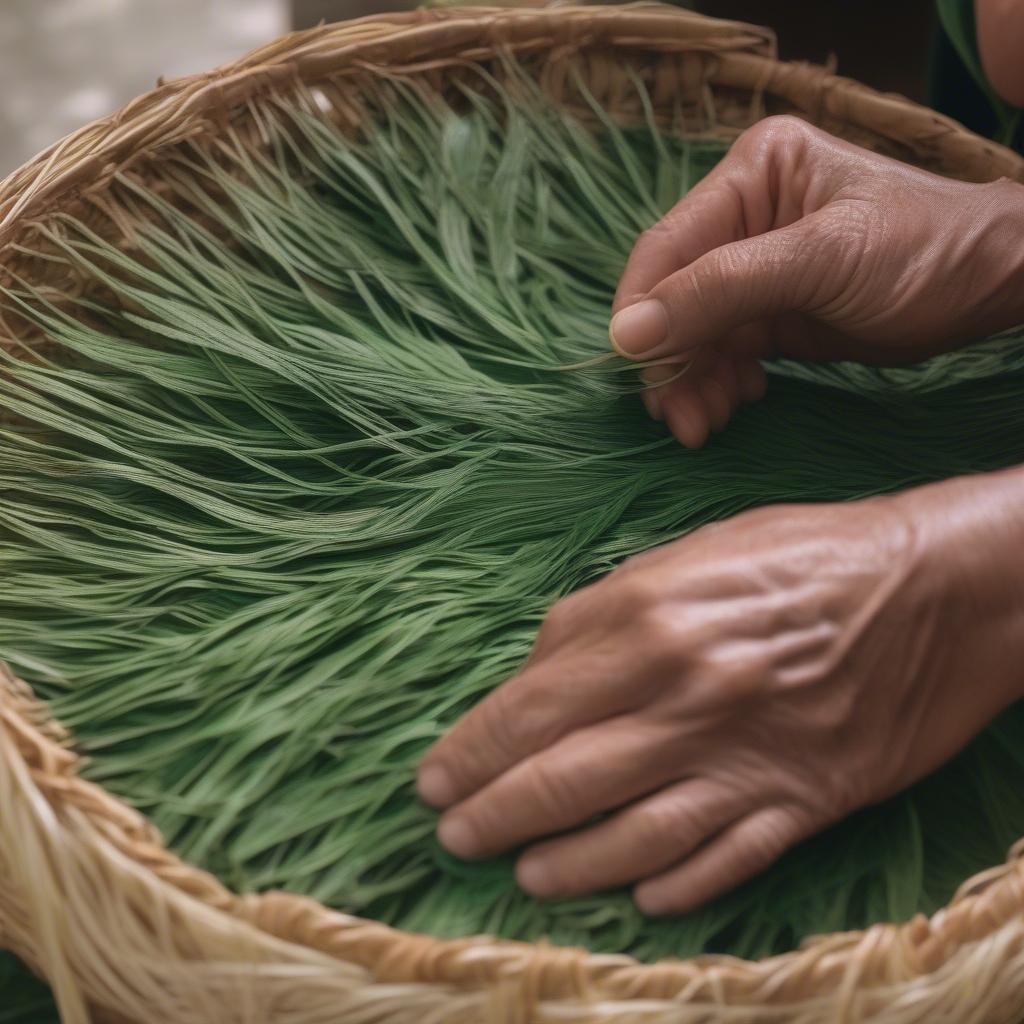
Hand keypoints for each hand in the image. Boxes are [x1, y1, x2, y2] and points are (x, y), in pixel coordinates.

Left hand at [417, 470, 1023, 913]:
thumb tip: (537, 671)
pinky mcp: (803, 799)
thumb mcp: (688, 552)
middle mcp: (687, 695)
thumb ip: (603, 612)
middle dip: (493, 814)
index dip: (472, 749)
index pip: (530, 704)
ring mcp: (746, 755)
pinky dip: (671, 887)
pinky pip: (723, 861)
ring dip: (566, 865)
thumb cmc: (802, 554)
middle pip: (563, 777)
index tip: (435, 777)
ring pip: (631, 834)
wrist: (935, 586)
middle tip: (454, 834)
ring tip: (524, 874)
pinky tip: (634, 897)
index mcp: (651, 618)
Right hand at [609, 115, 1023, 447]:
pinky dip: (719, 383)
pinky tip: (739, 401)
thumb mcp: (819, 260)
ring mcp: (753, 269)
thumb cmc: (920, 249)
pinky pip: (722, 352)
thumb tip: (628, 333)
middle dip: (674, 360)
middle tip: (682, 419)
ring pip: (694, 334)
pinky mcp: (769, 313)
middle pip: (675, 297)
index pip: (668, 246)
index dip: (642, 309)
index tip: (634, 368)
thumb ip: (721, 290)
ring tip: (707, 424)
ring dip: (693, 382)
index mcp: (752, 175)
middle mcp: (743, 217)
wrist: (992, 285)